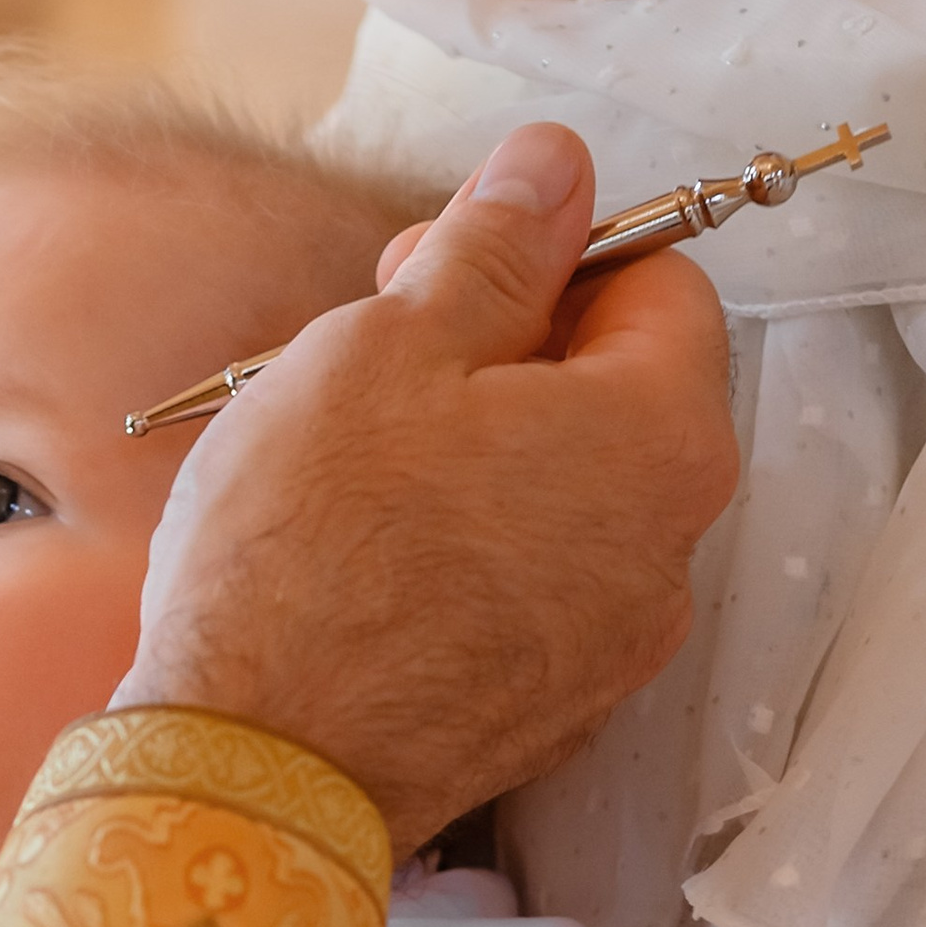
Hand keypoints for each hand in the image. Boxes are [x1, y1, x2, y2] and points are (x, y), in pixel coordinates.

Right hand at [118, 125, 737, 850]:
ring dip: (481, 462)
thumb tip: (557, 163)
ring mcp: (614, 648)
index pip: (661, 284)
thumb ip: (492, 248)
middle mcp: (670, 549)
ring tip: (354, 478)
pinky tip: (365, 571)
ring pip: (569, 500)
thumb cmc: (308, 544)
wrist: (255, 763)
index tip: (432, 279)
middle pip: (618, 396)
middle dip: (506, 358)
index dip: (543, 257)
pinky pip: (530, 597)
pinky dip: (467, 562)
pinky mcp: (550, 716)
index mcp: (658, 436)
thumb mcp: (385, 346)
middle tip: (372, 366)